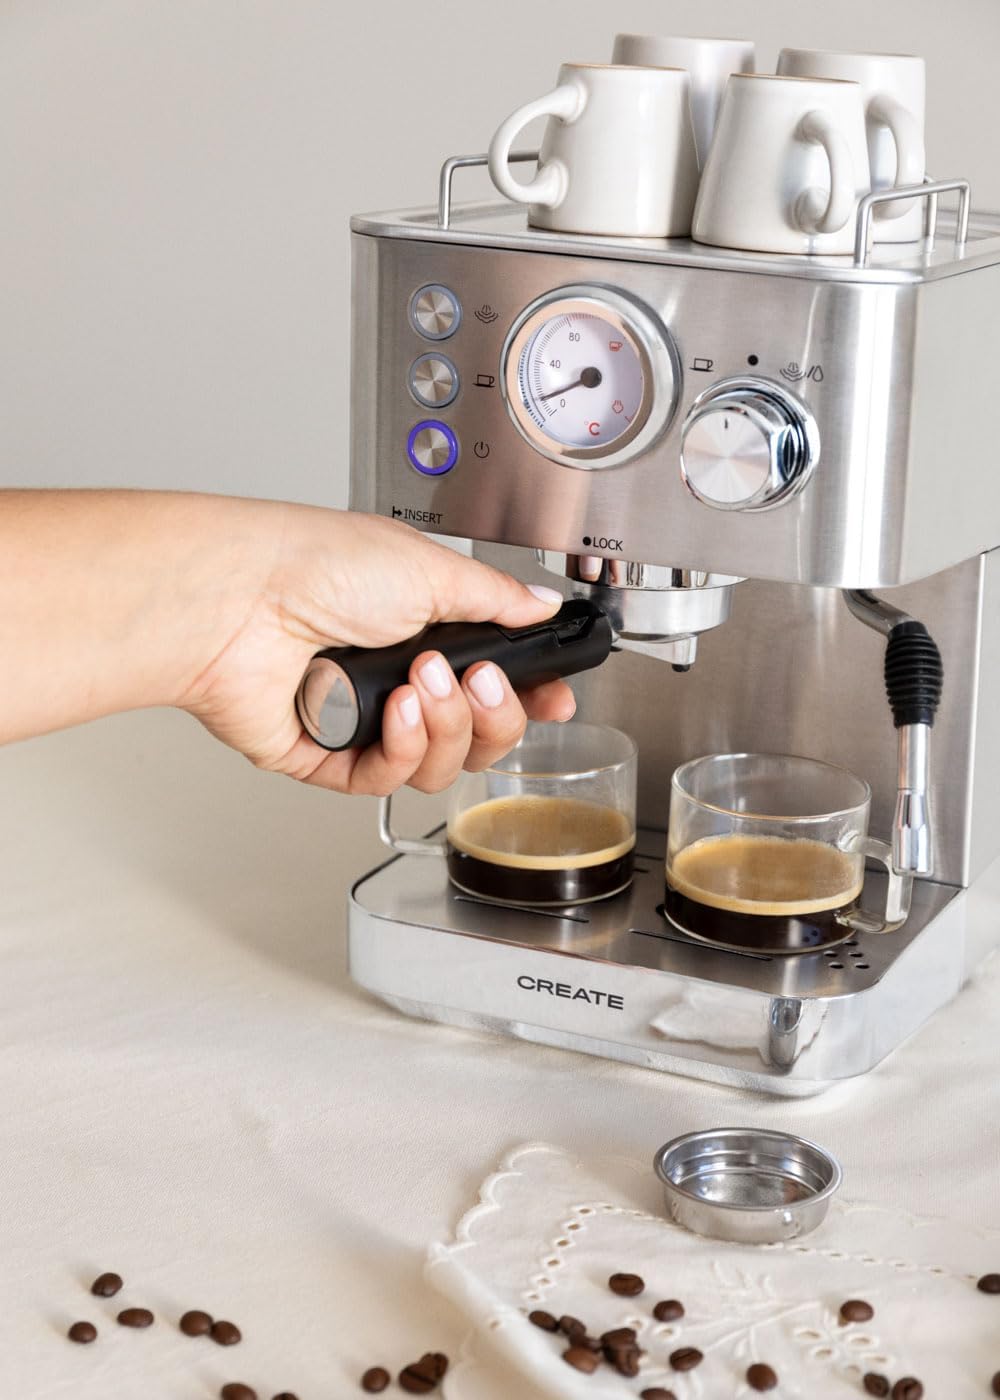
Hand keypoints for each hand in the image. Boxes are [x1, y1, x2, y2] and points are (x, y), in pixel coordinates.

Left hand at [184, 506, 575, 794]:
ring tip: (419, 681)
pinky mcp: (327, 756)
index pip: (497, 679)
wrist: (241, 596)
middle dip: (494, 714)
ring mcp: (362, 719)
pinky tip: (391, 711)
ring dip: (445, 725)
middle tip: (482, 680)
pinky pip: (387, 780)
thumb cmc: (318, 564)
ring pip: (440, 765)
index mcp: (423, 626)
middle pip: (479, 735)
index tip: (554, 700)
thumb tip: (542, 604)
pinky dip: (401, 748)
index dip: (530, 697)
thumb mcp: (430, 568)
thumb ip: (497, 597)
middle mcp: (396, 676)